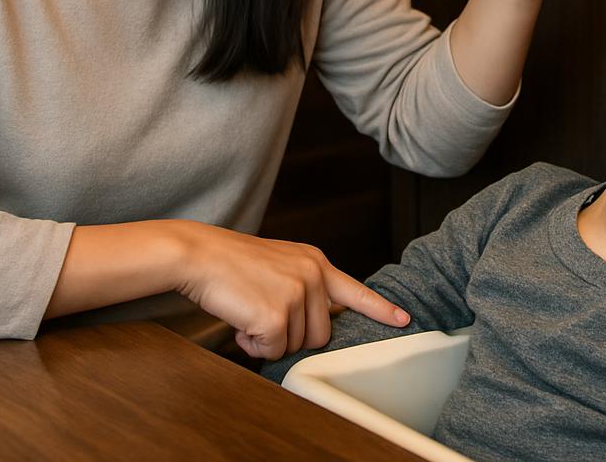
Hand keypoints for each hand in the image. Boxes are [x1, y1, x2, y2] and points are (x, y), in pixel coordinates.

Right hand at [173, 222, 408, 359]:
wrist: (201, 255)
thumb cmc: (234, 264)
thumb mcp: (281, 265)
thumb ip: (304, 287)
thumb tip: (317, 323)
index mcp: (315, 262)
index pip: (355, 291)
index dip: (380, 309)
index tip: (404, 319)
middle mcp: (312, 275)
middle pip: (321, 335)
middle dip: (292, 335)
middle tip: (264, 314)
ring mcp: (297, 294)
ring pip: (296, 346)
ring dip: (271, 340)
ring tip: (250, 312)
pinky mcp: (277, 315)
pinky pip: (273, 351)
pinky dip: (254, 345)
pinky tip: (241, 322)